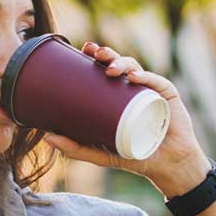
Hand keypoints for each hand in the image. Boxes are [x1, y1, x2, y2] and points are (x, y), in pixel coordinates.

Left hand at [44, 41, 211, 197]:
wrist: (165, 166)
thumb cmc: (134, 156)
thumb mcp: (100, 154)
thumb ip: (76, 148)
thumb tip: (47, 138)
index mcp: (118, 95)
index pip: (105, 70)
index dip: (95, 57)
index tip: (82, 50)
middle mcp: (134, 88)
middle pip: (119, 63)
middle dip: (107, 54)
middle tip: (94, 53)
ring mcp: (151, 90)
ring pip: (136, 68)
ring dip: (122, 63)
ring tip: (111, 69)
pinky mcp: (168, 96)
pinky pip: (157, 82)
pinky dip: (145, 77)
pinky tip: (134, 78)